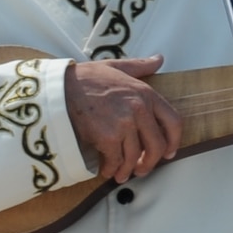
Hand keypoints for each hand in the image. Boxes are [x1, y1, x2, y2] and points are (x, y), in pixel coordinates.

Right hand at [63, 54, 183, 183]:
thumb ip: (140, 66)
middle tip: (142, 168)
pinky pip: (115, 160)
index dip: (174, 142)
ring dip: (129, 169)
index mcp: (146, 94)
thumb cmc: (86, 78)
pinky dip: (111, 169)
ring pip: (135, 157)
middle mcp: (139, 109)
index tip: (169, 152)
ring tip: (122, 173)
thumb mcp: (116, 67)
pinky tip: (107, 170)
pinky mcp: (108, 137)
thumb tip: (160, 59)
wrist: (58, 87)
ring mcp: (124, 124)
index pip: (174, 123)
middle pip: (157, 146)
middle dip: (151, 162)